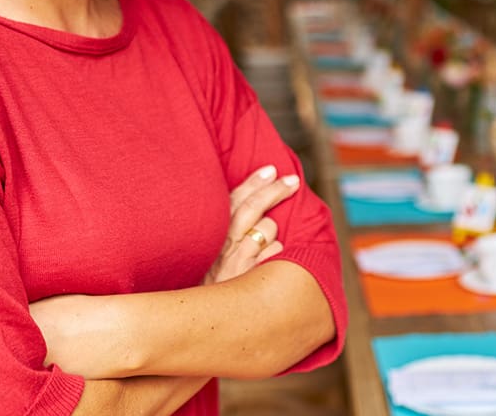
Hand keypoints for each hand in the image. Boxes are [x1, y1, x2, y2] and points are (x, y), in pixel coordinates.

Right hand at [203, 165, 299, 284]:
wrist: (202, 326)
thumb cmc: (215, 290)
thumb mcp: (214, 260)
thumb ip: (232, 235)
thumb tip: (261, 214)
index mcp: (214, 238)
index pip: (233, 201)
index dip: (252, 183)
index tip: (270, 170)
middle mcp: (223, 246)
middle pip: (251, 208)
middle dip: (274, 191)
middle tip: (292, 181)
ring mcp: (237, 262)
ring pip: (267, 230)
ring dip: (273, 234)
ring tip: (265, 250)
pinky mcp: (250, 279)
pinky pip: (276, 255)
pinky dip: (278, 256)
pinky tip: (271, 268)